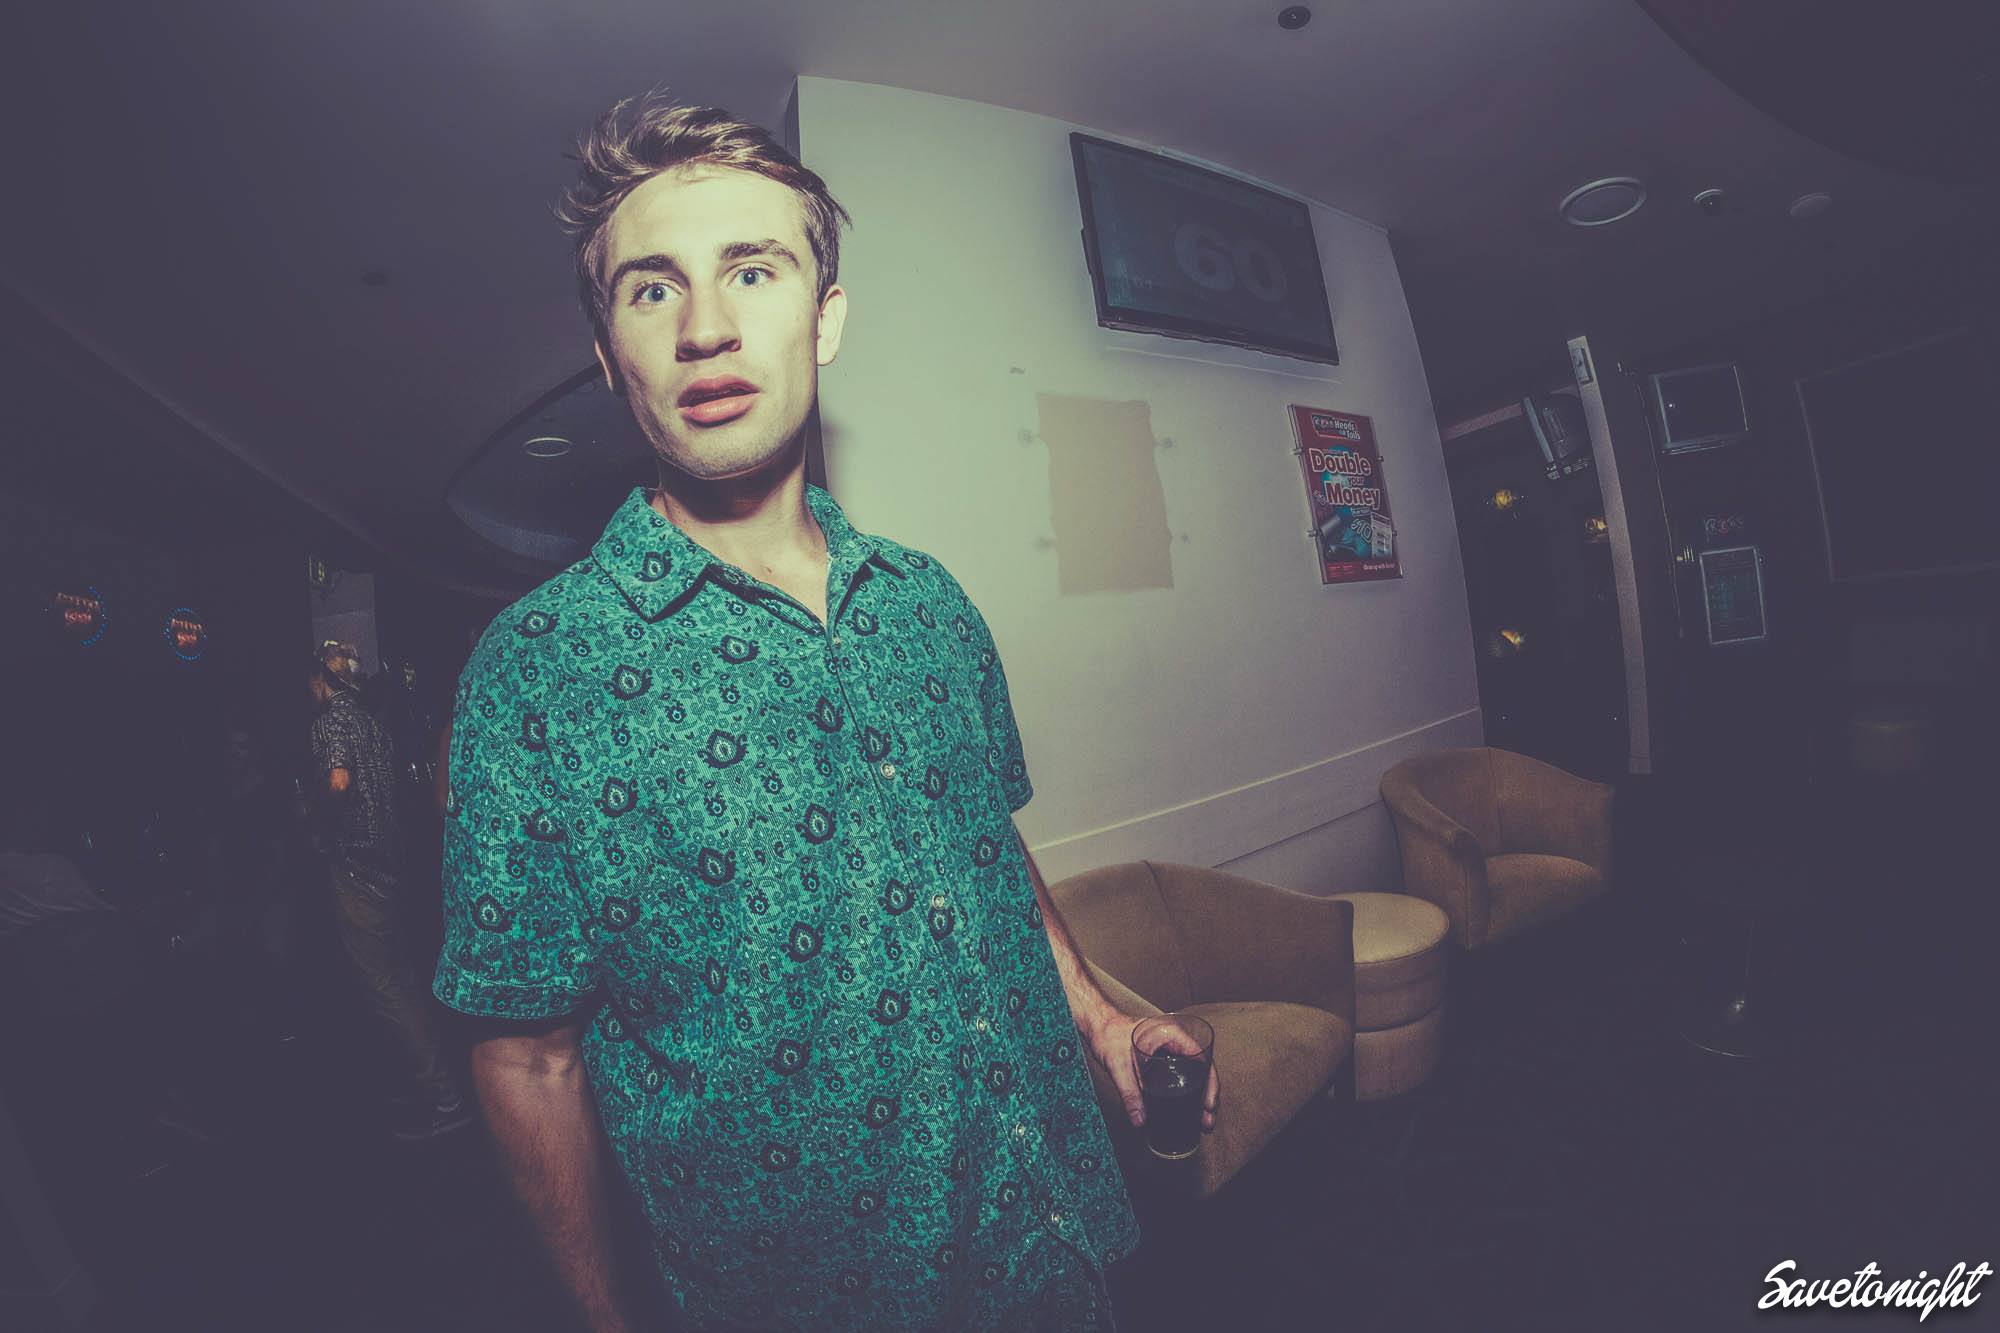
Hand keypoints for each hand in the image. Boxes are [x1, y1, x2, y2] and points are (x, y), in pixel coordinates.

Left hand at [1081, 1010, 1218, 1135]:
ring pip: (1193, 1074)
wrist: (1096, 1026)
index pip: (1203, 1059)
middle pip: (1202, 1070)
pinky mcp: (1162, 1059)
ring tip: (1202, 1121)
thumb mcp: (1119, 1066)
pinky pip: (1181, 1075)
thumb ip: (1130, 1094)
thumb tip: (1140, 1122)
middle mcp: (1176, 1041)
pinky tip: (1186, 1109)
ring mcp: (1170, 1050)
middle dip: (1208, 1096)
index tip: (1209, 1106)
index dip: (1211, 1084)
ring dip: (1199, 1096)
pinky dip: (1187, 1091)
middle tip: (1207, 1121)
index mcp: (1173, 1034)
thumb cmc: (1107, 1035)